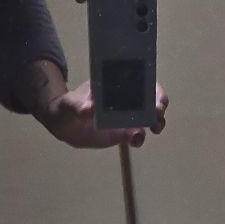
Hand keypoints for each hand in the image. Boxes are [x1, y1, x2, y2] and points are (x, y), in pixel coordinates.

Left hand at [41, 80, 167, 148]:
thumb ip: (80, 106)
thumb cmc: (69, 107)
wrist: (66, 125)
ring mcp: (126, 117)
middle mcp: (126, 100)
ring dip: (156, 123)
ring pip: (148, 119)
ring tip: (155, 129)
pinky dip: (139, 139)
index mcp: (117, 86)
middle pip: (151, 100)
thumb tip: (89, 109)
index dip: (153, 88)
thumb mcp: (71, 104)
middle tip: (158, 114)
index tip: (156, 96)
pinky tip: (135, 142)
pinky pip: (137, 136)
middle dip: (159, 106)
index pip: (141, 82)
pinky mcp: (123, 133)